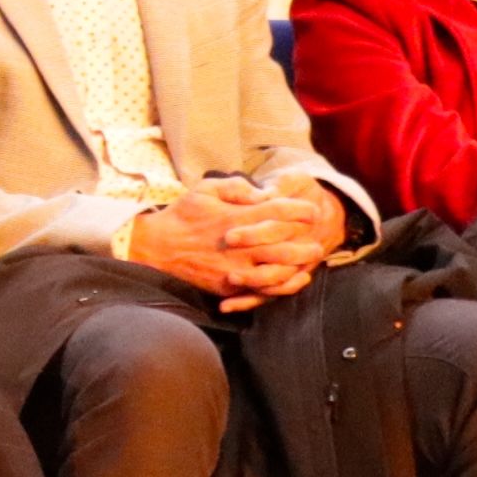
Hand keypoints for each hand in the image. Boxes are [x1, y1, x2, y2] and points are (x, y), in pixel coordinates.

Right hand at [126, 183, 335, 309]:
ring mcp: (236, 267)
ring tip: (311, 259)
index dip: (300, 210)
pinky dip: (282, 286)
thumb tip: (263, 193)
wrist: (158, 247)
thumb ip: (236, 187)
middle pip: (285, 244)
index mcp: (236, 217)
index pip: (279, 212)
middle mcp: (240, 245)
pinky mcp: (229, 285)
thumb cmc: (183, 214)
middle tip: (319, 238)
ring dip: (299, 265)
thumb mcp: (206, 188)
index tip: (311, 210)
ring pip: (278, 270)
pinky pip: (262, 289)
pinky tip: (293, 279)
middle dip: (306, 241)